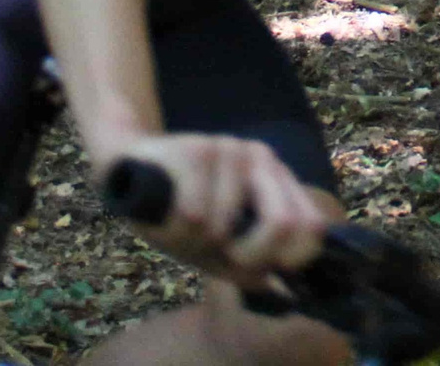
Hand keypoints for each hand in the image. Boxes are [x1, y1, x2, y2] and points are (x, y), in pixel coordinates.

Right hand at [103, 133, 326, 285]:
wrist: (127, 169)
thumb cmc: (179, 211)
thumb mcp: (220, 244)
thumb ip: (254, 261)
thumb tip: (283, 290)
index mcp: (276, 180)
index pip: (312, 226)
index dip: (290, 258)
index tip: (258, 266)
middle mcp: (261, 158)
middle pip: (282, 224)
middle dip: (246, 255)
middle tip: (219, 250)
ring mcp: (231, 149)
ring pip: (223, 227)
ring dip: (194, 240)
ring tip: (180, 219)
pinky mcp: (197, 149)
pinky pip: (194, 215)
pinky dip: (174, 228)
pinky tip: (165, 210)